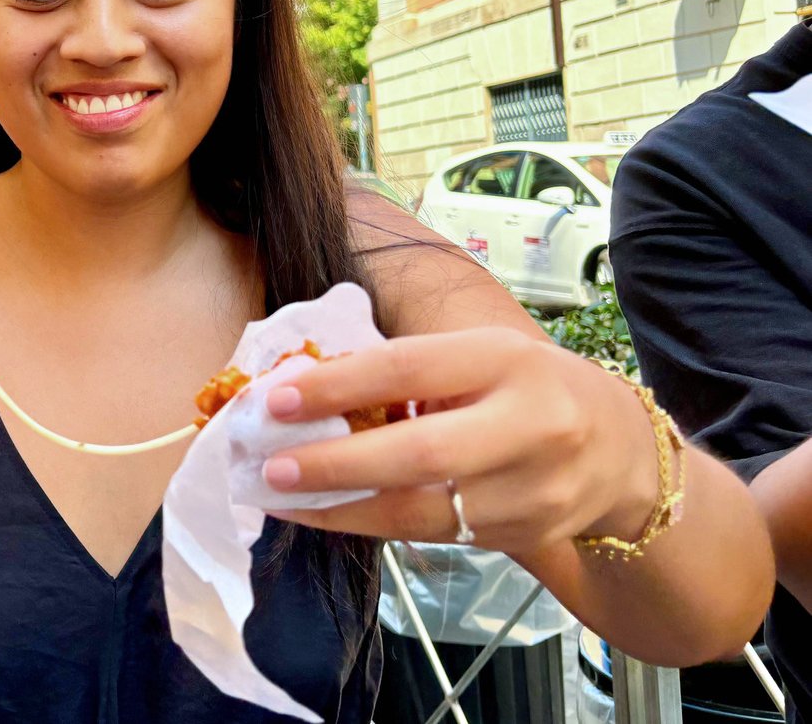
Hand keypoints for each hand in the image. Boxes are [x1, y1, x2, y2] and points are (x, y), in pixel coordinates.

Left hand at [258, 328, 660, 554]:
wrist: (622, 453)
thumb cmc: (528, 389)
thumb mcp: (480, 356)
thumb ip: (408, 369)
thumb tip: (304, 385)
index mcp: (506, 360)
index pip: (408, 369)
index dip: (337, 385)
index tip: (276, 399)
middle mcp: (528, 425)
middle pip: (418, 453)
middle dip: (334, 464)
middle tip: (270, 467)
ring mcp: (530, 490)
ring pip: (419, 511)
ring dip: (338, 509)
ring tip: (280, 499)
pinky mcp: (521, 535)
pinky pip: (430, 534)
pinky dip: (370, 524)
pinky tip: (327, 513)